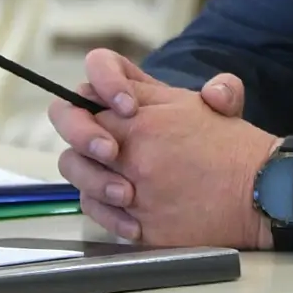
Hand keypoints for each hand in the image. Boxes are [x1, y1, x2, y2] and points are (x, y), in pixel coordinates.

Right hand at [48, 49, 256, 242]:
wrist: (225, 186)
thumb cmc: (215, 139)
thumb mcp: (225, 112)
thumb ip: (225, 93)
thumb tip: (216, 94)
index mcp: (130, 91)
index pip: (100, 66)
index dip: (105, 80)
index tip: (129, 106)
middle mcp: (105, 122)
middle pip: (67, 112)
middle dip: (81, 131)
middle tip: (111, 151)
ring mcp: (99, 160)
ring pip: (70, 161)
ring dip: (92, 177)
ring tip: (127, 194)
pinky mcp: (103, 194)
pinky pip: (88, 203)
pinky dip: (108, 215)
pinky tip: (134, 225)